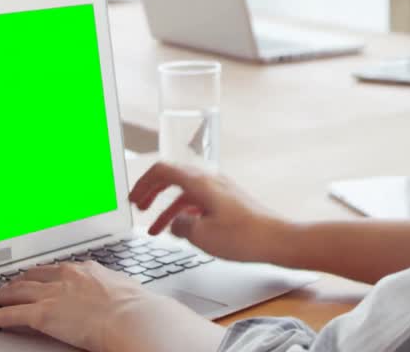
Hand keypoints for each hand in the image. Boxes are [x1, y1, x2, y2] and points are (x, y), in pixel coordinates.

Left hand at [0, 262, 221, 351]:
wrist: (132, 317)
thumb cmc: (136, 308)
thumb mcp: (124, 291)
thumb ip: (113, 290)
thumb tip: (120, 297)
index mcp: (87, 270)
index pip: (56, 270)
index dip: (41, 275)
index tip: (35, 277)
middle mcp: (66, 277)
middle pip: (32, 277)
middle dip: (16, 282)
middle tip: (4, 286)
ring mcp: (52, 294)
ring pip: (16, 292)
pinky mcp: (41, 314)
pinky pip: (9, 314)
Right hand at [129, 162, 295, 265]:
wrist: (278, 240)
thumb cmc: (244, 236)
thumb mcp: (201, 235)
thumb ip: (180, 226)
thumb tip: (174, 223)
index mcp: (201, 182)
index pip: (163, 170)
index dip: (143, 183)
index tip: (132, 198)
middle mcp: (211, 180)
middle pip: (173, 178)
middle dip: (152, 192)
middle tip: (137, 207)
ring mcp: (221, 190)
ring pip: (186, 194)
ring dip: (167, 209)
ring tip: (154, 230)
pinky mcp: (229, 202)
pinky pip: (200, 202)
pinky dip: (185, 213)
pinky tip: (181, 230)